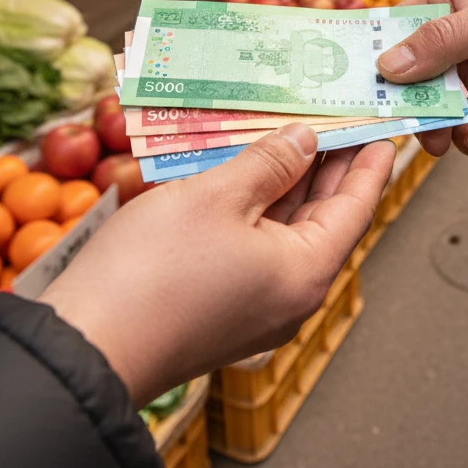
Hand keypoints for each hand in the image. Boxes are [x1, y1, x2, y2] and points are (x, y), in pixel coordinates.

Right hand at [40, 125, 394, 404]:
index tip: (382, 131)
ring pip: (285, 231)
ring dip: (288, 183)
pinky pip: (254, 246)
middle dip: (327, 167)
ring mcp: (255, 305)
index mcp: (305, 272)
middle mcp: (290, 295)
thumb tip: (304, 142)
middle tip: (335, 120)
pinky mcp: (221, 305)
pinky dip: (257, 206)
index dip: (369, 164)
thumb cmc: (152, 272)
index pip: (356, 208)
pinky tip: (244, 173)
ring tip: (291, 134)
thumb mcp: (216, 196)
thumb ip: (269, 163)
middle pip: (323, 219)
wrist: (86, 346)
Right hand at [377, 0, 467, 157]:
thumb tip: (388, 66)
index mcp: (441, 3)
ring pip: (433, 110)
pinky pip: (466, 129)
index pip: (391, 30)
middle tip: (395, 129)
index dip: (369, 57)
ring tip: (449, 139)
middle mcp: (447, 42)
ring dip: (436, 129)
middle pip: (405, 78)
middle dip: (400, 105)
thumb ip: (442, 41)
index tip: (349, 88)